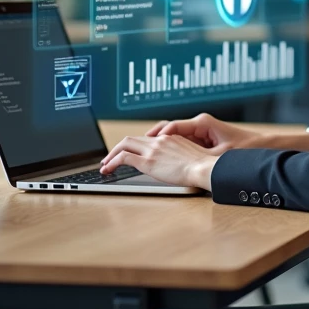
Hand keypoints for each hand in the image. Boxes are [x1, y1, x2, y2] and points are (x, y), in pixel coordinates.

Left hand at [100, 134, 217, 190]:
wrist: (204, 168)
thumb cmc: (203, 167)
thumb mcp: (191, 156)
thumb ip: (180, 157)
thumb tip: (178, 166)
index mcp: (169, 139)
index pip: (145, 139)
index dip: (133, 146)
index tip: (128, 154)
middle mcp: (159, 141)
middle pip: (131, 139)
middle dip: (117, 148)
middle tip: (110, 158)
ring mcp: (152, 150)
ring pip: (124, 145)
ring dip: (111, 155)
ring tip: (105, 165)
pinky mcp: (147, 161)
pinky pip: (124, 158)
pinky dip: (112, 162)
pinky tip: (108, 170)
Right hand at [144, 113, 269, 154]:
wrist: (262, 145)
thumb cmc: (244, 147)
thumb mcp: (221, 155)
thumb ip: (201, 157)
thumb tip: (184, 164)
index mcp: (202, 123)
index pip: (173, 127)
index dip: (158, 136)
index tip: (147, 144)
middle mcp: (199, 124)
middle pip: (169, 129)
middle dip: (154, 138)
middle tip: (139, 148)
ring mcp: (200, 131)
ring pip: (174, 136)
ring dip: (161, 144)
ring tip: (146, 154)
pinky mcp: (203, 139)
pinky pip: (182, 142)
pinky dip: (171, 148)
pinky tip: (163, 158)